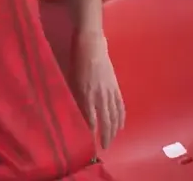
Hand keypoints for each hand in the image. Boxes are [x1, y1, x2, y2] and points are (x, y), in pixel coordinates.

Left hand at [71, 34, 125, 149]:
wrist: (92, 44)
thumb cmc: (77, 60)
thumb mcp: (71, 79)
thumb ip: (75, 97)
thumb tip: (75, 112)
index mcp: (86, 93)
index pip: (90, 119)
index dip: (91, 133)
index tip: (89, 144)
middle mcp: (100, 95)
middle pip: (105, 121)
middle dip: (106, 136)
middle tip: (104, 147)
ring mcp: (109, 91)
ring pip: (114, 115)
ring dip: (114, 130)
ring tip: (112, 140)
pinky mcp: (115, 86)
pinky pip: (120, 105)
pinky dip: (121, 117)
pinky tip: (120, 125)